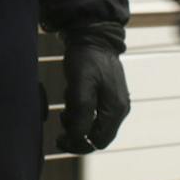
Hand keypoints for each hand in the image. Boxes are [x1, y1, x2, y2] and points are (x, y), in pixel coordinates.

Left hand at [58, 22, 130, 152]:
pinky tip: (72, 95)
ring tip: (67, 102)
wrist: (93, 35)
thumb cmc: (85, 60)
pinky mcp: (109, 94)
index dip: (78, 144)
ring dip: (77, 119)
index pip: (98, 142)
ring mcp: (116, 101)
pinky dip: (80, 108)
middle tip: (62, 118)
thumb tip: (78, 138)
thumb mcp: (80, 87)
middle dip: (77, 131)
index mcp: (115, 110)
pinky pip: (94, 112)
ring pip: (94, 124)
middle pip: (97, 135)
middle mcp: (120, 109)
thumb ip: (81, 114)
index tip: (59, 138)